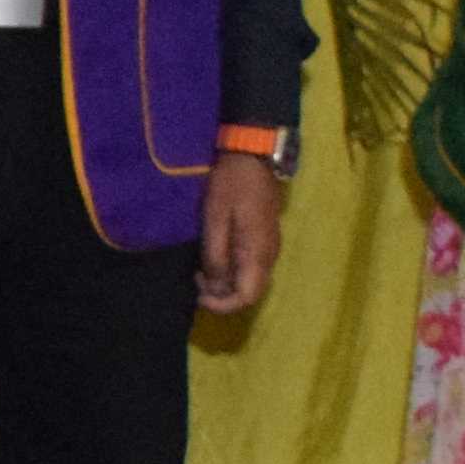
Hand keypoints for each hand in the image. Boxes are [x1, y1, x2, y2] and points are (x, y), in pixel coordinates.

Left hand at [196, 151, 284, 314]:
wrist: (252, 158)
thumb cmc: (231, 185)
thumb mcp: (215, 218)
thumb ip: (216, 254)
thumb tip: (215, 285)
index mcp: (257, 253)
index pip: (248, 297)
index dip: (223, 305)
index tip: (198, 295)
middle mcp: (268, 256)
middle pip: (249, 293)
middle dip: (220, 295)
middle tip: (195, 278)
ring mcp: (269, 248)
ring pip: (249, 281)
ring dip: (224, 283)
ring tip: (199, 268)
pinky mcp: (264, 240)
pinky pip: (249, 268)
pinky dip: (230, 272)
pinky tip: (212, 258)